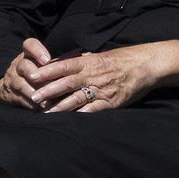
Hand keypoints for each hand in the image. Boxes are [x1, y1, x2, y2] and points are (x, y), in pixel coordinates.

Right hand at [0, 38, 52, 109]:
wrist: (15, 88)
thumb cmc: (41, 73)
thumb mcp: (46, 64)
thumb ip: (59, 61)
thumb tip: (82, 59)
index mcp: (29, 53)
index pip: (30, 45)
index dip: (38, 51)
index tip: (47, 60)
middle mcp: (18, 64)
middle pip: (24, 65)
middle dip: (37, 75)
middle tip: (48, 84)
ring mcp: (12, 79)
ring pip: (20, 84)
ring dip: (35, 93)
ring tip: (47, 100)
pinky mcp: (10, 94)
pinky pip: (19, 99)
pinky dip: (31, 104)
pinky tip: (41, 108)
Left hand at [28, 41, 178, 112]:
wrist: (147, 64)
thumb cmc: (123, 59)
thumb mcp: (102, 55)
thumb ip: (83, 61)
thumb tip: (63, 62)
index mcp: (90, 61)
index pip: (64, 65)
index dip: (47, 71)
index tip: (32, 75)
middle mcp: (93, 75)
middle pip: (66, 83)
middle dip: (48, 91)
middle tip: (31, 97)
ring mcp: (102, 89)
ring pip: (76, 98)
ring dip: (59, 106)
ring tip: (44, 113)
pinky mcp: (111, 102)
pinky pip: (94, 110)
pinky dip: (81, 115)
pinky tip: (70, 122)